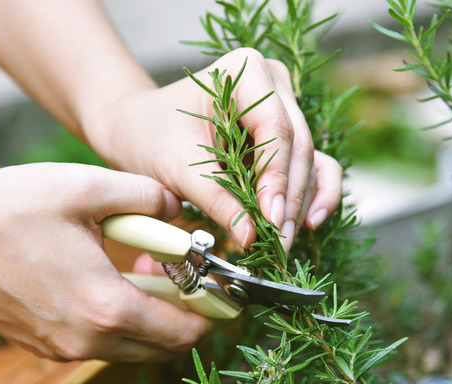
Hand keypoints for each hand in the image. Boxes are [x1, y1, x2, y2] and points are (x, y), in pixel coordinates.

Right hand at [0, 161, 209, 361]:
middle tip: (182, 271)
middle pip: (161, 345)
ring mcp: (62, 348)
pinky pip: (99, 342)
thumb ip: (147, 196)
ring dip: (149, 315)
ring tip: (144, 267)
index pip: (183, 329)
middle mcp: (87, 341)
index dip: (212, 310)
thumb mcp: (87, 188)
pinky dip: (118, 319)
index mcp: (106, 307)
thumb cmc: (7, 208)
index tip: (222, 288)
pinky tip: (108, 278)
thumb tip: (177, 207)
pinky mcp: (42, 344)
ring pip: (131, 346)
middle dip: (183, 312)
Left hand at [86, 48, 342, 250]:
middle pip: (298, 147)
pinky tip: (308, 224)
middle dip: (289, 199)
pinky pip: (314, 165)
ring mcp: (285, 108)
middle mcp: (274, 84)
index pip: (275, 129)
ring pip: (309, 161)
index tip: (271, 220)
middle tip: (278, 243)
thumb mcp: (178, 168)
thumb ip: (217, 200)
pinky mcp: (287, 136)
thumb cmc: (151, 137)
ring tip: (283, 243)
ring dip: (299, 205)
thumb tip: (251, 237)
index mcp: (245, 72)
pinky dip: (313, 195)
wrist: (137, 129)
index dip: (277, 178)